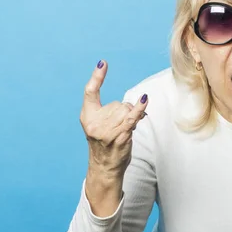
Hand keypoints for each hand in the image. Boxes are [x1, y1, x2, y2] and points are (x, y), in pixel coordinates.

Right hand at [80, 60, 148, 179]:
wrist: (104, 168)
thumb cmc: (105, 146)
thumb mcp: (100, 127)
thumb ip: (111, 113)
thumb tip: (138, 103)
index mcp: (87, 117)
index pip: (90, 92)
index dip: (97, 77)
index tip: (103, 63)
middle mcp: (94, 122)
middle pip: (118, 103)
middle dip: (124, 112)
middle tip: (119, 128)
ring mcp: (106, 130)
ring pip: (127, 110)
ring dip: (131, 118)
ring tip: (124, 131)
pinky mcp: (120, 135)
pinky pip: (132, 117)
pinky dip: (140, 108)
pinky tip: (145, 100)